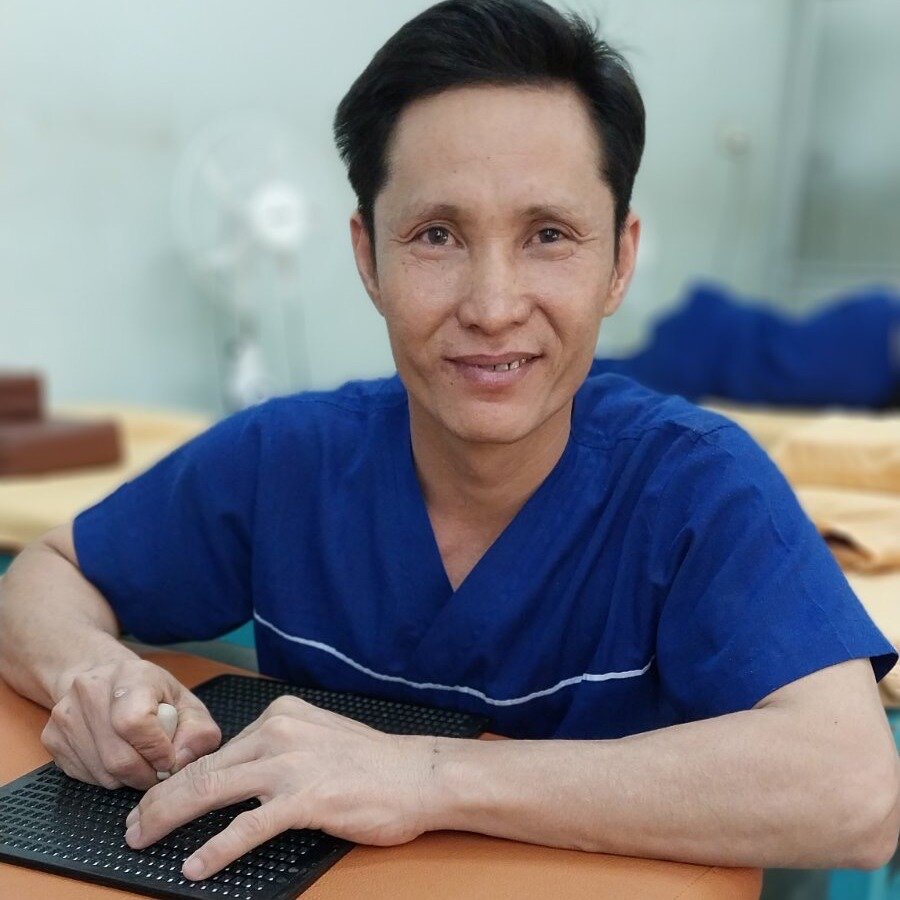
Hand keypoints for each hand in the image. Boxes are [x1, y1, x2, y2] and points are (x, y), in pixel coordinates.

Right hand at [41, 657, 221, 789]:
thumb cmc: (151, 693)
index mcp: (130, 675)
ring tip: (140, 761)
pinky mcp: (52, 737)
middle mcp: (91, 690)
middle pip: (118, 757)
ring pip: (102, 773)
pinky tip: (116, 758)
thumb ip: (198, 732)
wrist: (102, 677)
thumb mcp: (187, 703)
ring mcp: (66, 714)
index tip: (169, 758)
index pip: (135, 722)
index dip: (156, 750)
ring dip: (127, 779)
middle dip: (146, 774)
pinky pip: (84, 777)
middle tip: (158, 770)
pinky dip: (107, 778)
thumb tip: (181, 762)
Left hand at [124, 694, 435, 880]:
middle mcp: (280, 731)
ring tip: (144, 840)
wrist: (418, 775)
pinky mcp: (307, 798)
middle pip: (203, 768)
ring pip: (213, 790)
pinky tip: (197, 865)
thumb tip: (231, 777)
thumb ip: (275, 750)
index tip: (153, 799)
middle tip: (133, 826)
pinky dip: (216, 849)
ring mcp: (292, 764)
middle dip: (159, 800)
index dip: (176, 778)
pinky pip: (248, 827)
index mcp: (280, 715)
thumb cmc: (370, 764)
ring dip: (170, 819)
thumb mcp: (316, 739)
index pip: (215, 750)